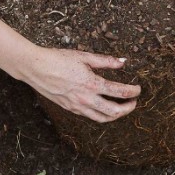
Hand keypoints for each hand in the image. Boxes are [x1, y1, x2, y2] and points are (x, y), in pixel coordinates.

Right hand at [21, 46, 140, 122]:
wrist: (36, 68)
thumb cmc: (58, 59)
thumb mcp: (84, 56)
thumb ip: (105, 61)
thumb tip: (122, 62)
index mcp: (92, 84)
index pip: (119, 92)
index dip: (132, 91)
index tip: (138, 89)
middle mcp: (86, 98)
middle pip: (114, 111)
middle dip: (128, 108)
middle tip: (134, 102)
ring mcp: (77, 106)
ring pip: (102, 118)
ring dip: (115, 115)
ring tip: (122, 109)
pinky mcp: (70, 108)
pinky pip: (90, 116)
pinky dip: (101, 115)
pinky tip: (104, 107)